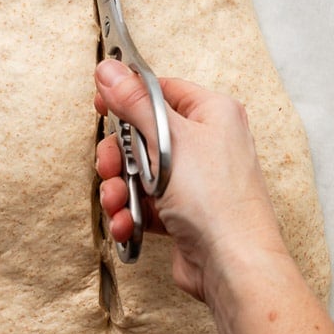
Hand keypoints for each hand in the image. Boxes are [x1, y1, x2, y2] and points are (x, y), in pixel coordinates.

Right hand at [94, 59, 292, 303]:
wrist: (233, 263)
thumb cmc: (216, 198)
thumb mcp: (169, 140)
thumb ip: (135, 103)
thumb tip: (110, 69)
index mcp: (214, 114)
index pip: (162, 91)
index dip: (129, 98)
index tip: (101, 106)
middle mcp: (208, 143)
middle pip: (144, 134)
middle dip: (119, 155)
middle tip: (112, 166)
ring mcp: (196, 180)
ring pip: (139, 172)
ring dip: (119, 188)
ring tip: (118, 201)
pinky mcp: (184, 212)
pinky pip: (145, 203)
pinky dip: (131, 213)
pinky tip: (129, 224)